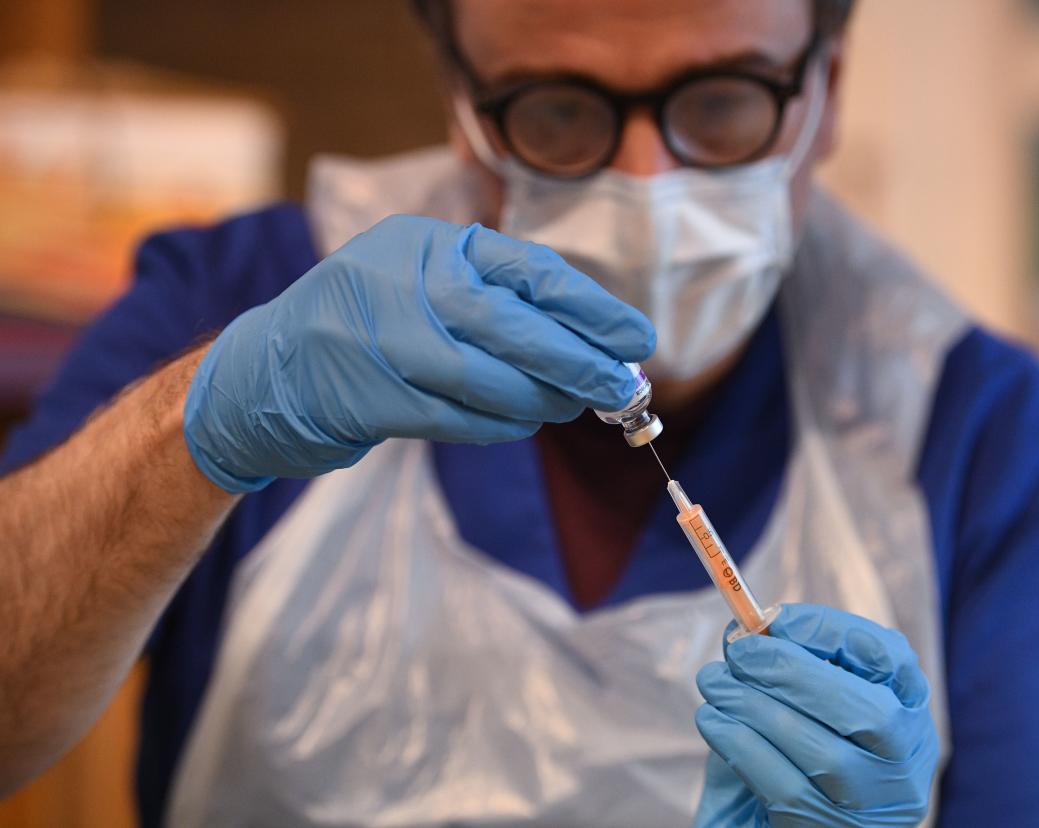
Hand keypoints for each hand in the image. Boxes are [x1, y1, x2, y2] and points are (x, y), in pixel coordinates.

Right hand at [183, 216, 653, 491]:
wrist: (267, 370)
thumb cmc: (368, 326)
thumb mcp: (424, 285)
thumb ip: (493, 303)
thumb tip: (588, 345)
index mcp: (429, 244)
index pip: (527, 269)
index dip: (589, 306)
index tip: (636, 337)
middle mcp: (402, 280)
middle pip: (512, 325)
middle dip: (577, 360)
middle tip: (623, 386)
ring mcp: (378, 338)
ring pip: (487, 376)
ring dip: (542, 399)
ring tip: (576, 407)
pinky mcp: (366, 395)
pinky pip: (454, 416)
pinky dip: (498, 425)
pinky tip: (524, 423)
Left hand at [694, 604, 938, 826]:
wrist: (759, 821)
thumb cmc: (785, 753)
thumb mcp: (796, 701)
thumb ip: (782, 665)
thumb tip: (744, 630)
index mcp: (908, 717)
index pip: (894, 662)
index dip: (837, 634)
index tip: (778, 618)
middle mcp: (904, 769)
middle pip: (871, 713)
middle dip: (796, 672)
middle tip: (740, 652)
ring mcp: (873, 811)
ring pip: (827, 755)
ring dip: (758, 707)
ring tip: (715, 683)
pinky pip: (786, 789)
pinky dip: (741, 745)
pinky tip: (712, 721)